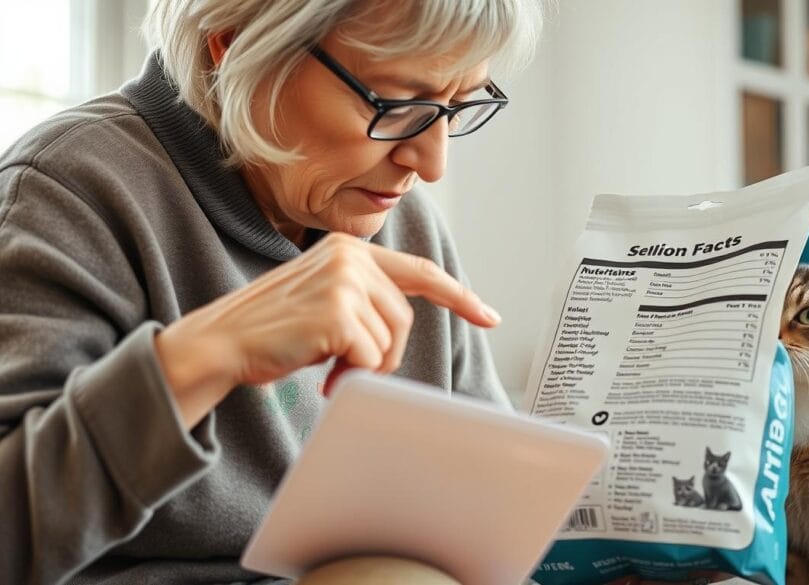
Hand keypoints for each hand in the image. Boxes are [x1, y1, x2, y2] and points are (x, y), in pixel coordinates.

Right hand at [155, 232, 499, 426]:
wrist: (220, 343)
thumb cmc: (271, 330)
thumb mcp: (323, 298)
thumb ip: (363, 297)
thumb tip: (400, 325)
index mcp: (349, 250)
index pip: (418, 271)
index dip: (458, 296)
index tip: (488, 316)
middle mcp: (351, 257)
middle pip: (404, 319)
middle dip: (384, 353)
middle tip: (345, 367)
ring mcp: (344, 282)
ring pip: (390, 341)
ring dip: (365, 366)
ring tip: (329, 367)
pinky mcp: (337, 313)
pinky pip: (370, 358)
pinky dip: (351, 374)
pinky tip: (321, 371)